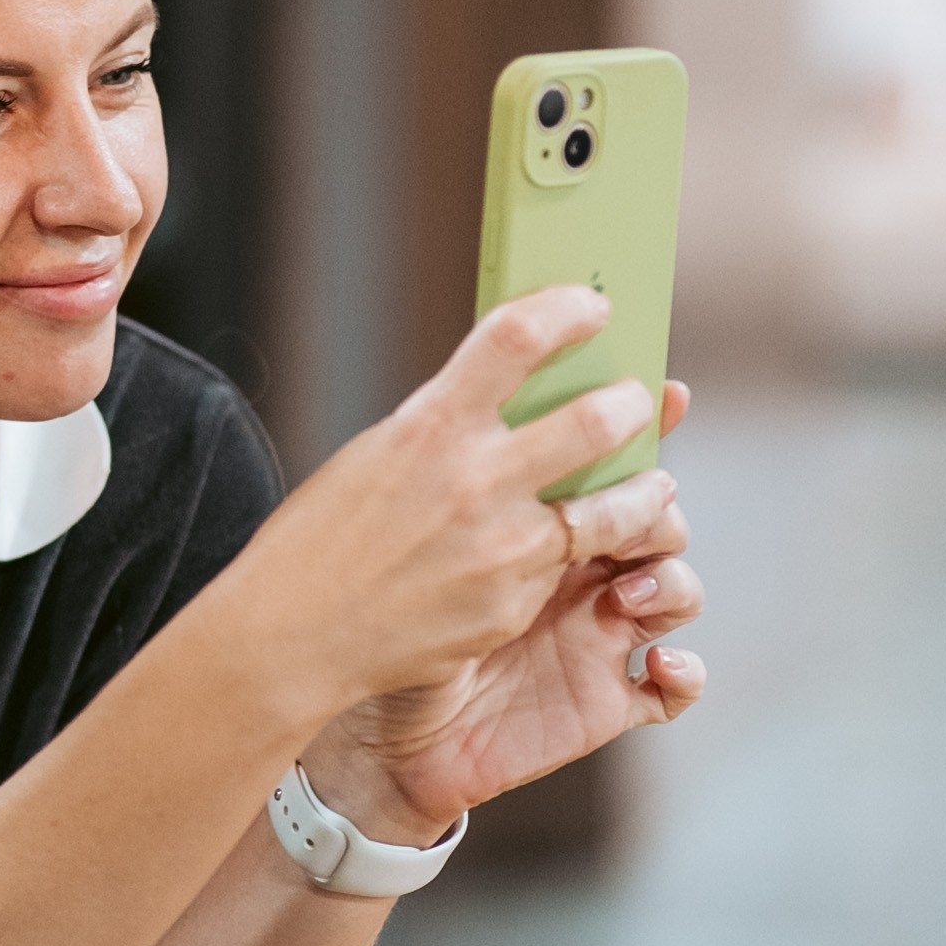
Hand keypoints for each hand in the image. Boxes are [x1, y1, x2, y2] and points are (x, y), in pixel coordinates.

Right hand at [230, 286, 671, 731]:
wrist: (292, 638)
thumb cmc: (319, 543)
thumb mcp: (375, 456)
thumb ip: (444, 427)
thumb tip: (505, 400)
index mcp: (429, 427)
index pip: (518, 338)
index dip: (567, 311)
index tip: (593, 307)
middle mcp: (473, 480)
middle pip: (594, 420)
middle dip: (631, 406)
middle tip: (635, 402)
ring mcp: (501, 548)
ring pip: (612, 509)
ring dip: (643, 491)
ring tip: (652, 485)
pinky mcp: (512, 605)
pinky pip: (561, 568)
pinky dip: (565, 557)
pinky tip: (555, 558)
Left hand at [306, 373, 702, 839]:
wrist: (361, 722)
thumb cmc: (377, 620)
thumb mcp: (417, 536)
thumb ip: (469, 477)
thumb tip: (497, 390)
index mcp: (536, 516)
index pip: (607, 463)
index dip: (643, 426)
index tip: (662, 392)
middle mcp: (576, 568)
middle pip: (654, 513)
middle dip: (658, 500)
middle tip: (641, 495)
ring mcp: (598, 631)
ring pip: (676, 586)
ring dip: (670, 578)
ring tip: (628, 588)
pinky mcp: (604, 698)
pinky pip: (675, 687)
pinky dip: (684, 672)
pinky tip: (657, 661)